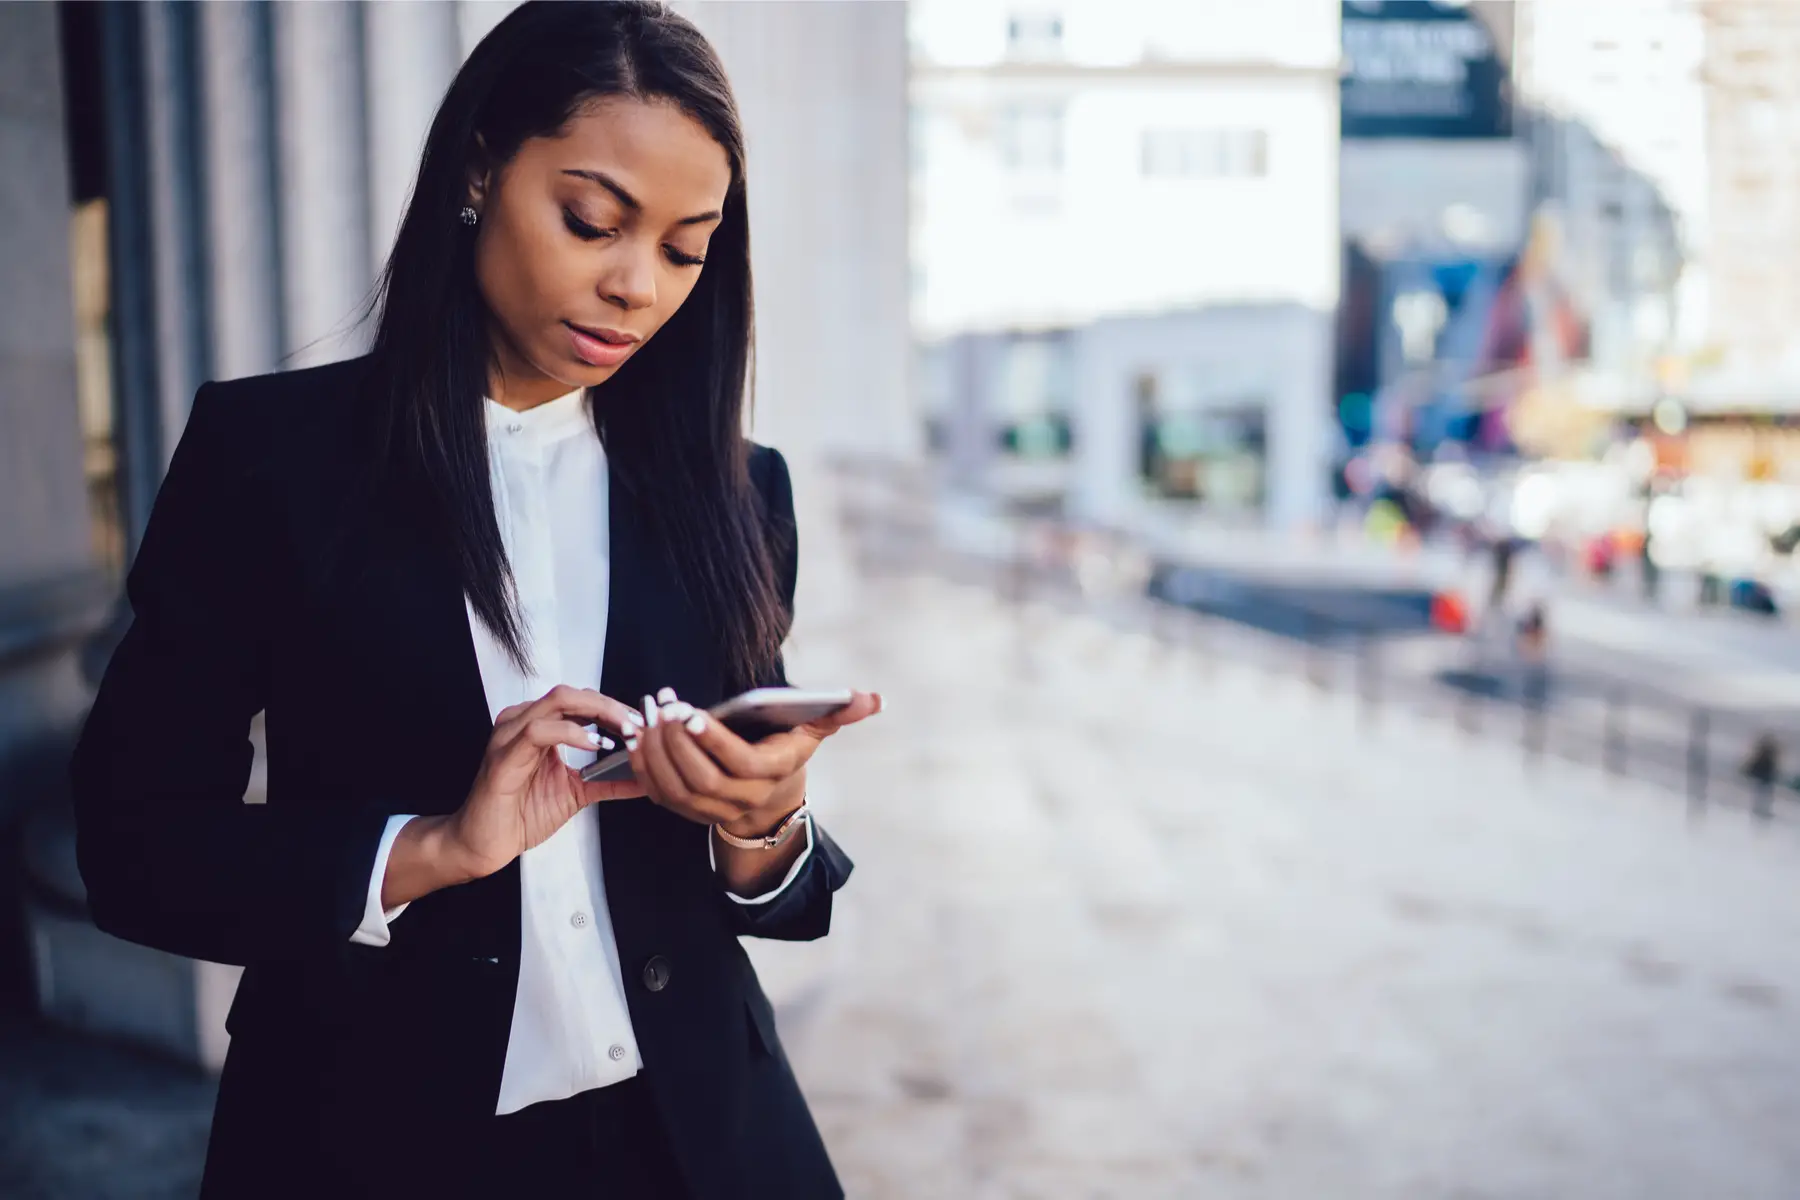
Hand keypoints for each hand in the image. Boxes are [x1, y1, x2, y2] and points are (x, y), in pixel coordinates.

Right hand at [444, 685, 647, 877]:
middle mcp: (522, 722)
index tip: (642, 723)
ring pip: (557, 702)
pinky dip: (570, 732)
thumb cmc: (521, 814)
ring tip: (624, 731)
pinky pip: (538, 731)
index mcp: (538, 726)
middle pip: (573, 694)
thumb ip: (608, 781)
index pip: (581, 701)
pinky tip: (594, 744)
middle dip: (611, 705)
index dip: (615, 707)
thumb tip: (645, 776)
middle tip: (638, 723)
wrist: (484, 843)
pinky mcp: (504, 757)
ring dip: (598, 713)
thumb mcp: (577, 793)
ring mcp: (511, 736)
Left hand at [625, 687, 881, 834]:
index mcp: (772, 774)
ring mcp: (711, 810)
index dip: (713, 740)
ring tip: (645, 717)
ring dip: (654, 754)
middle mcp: (742, 799)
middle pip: (702, 778)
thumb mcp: (814, 730)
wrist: (768, 799)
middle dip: (676, 742)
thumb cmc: (786, 751)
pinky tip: (634, 735)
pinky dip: (641, 766)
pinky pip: (658, 793)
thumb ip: (840, 712)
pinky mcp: (686, 811)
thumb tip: (874, 698)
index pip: (740, 762)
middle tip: (661, 707)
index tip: (691, 711)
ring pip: (675, 788)